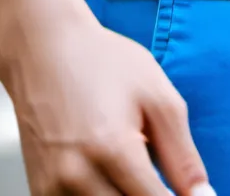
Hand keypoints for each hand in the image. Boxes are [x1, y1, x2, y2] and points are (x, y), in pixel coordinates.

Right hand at [0, 1, 212, 195]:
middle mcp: (76, 176)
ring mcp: (52, 187)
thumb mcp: (156, 96)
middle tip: (153, 170)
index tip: (189, 195)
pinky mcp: (39, 190)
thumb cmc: (103, 63)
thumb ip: (182, 155)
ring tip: (128, 166)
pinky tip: (107, 173)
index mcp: (112, 149)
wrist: (42, 48)